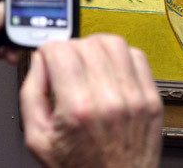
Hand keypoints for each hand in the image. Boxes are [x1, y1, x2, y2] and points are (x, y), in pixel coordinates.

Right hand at [20, 34, 163, 167]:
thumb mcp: (37, 139)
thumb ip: (31, 94)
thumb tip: (39, 62)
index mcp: (78, 110)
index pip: (60, 51)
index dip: (48, 51)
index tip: (47, 61)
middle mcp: (109, 101)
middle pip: (86, 43)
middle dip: (70, 49)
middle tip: (66, 66)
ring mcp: (135, 99)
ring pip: (114, 43)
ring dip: (96, 46)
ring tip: (88, 63)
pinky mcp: (152, 100)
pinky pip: (138, 57)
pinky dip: (121, 56)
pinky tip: (110, 71)